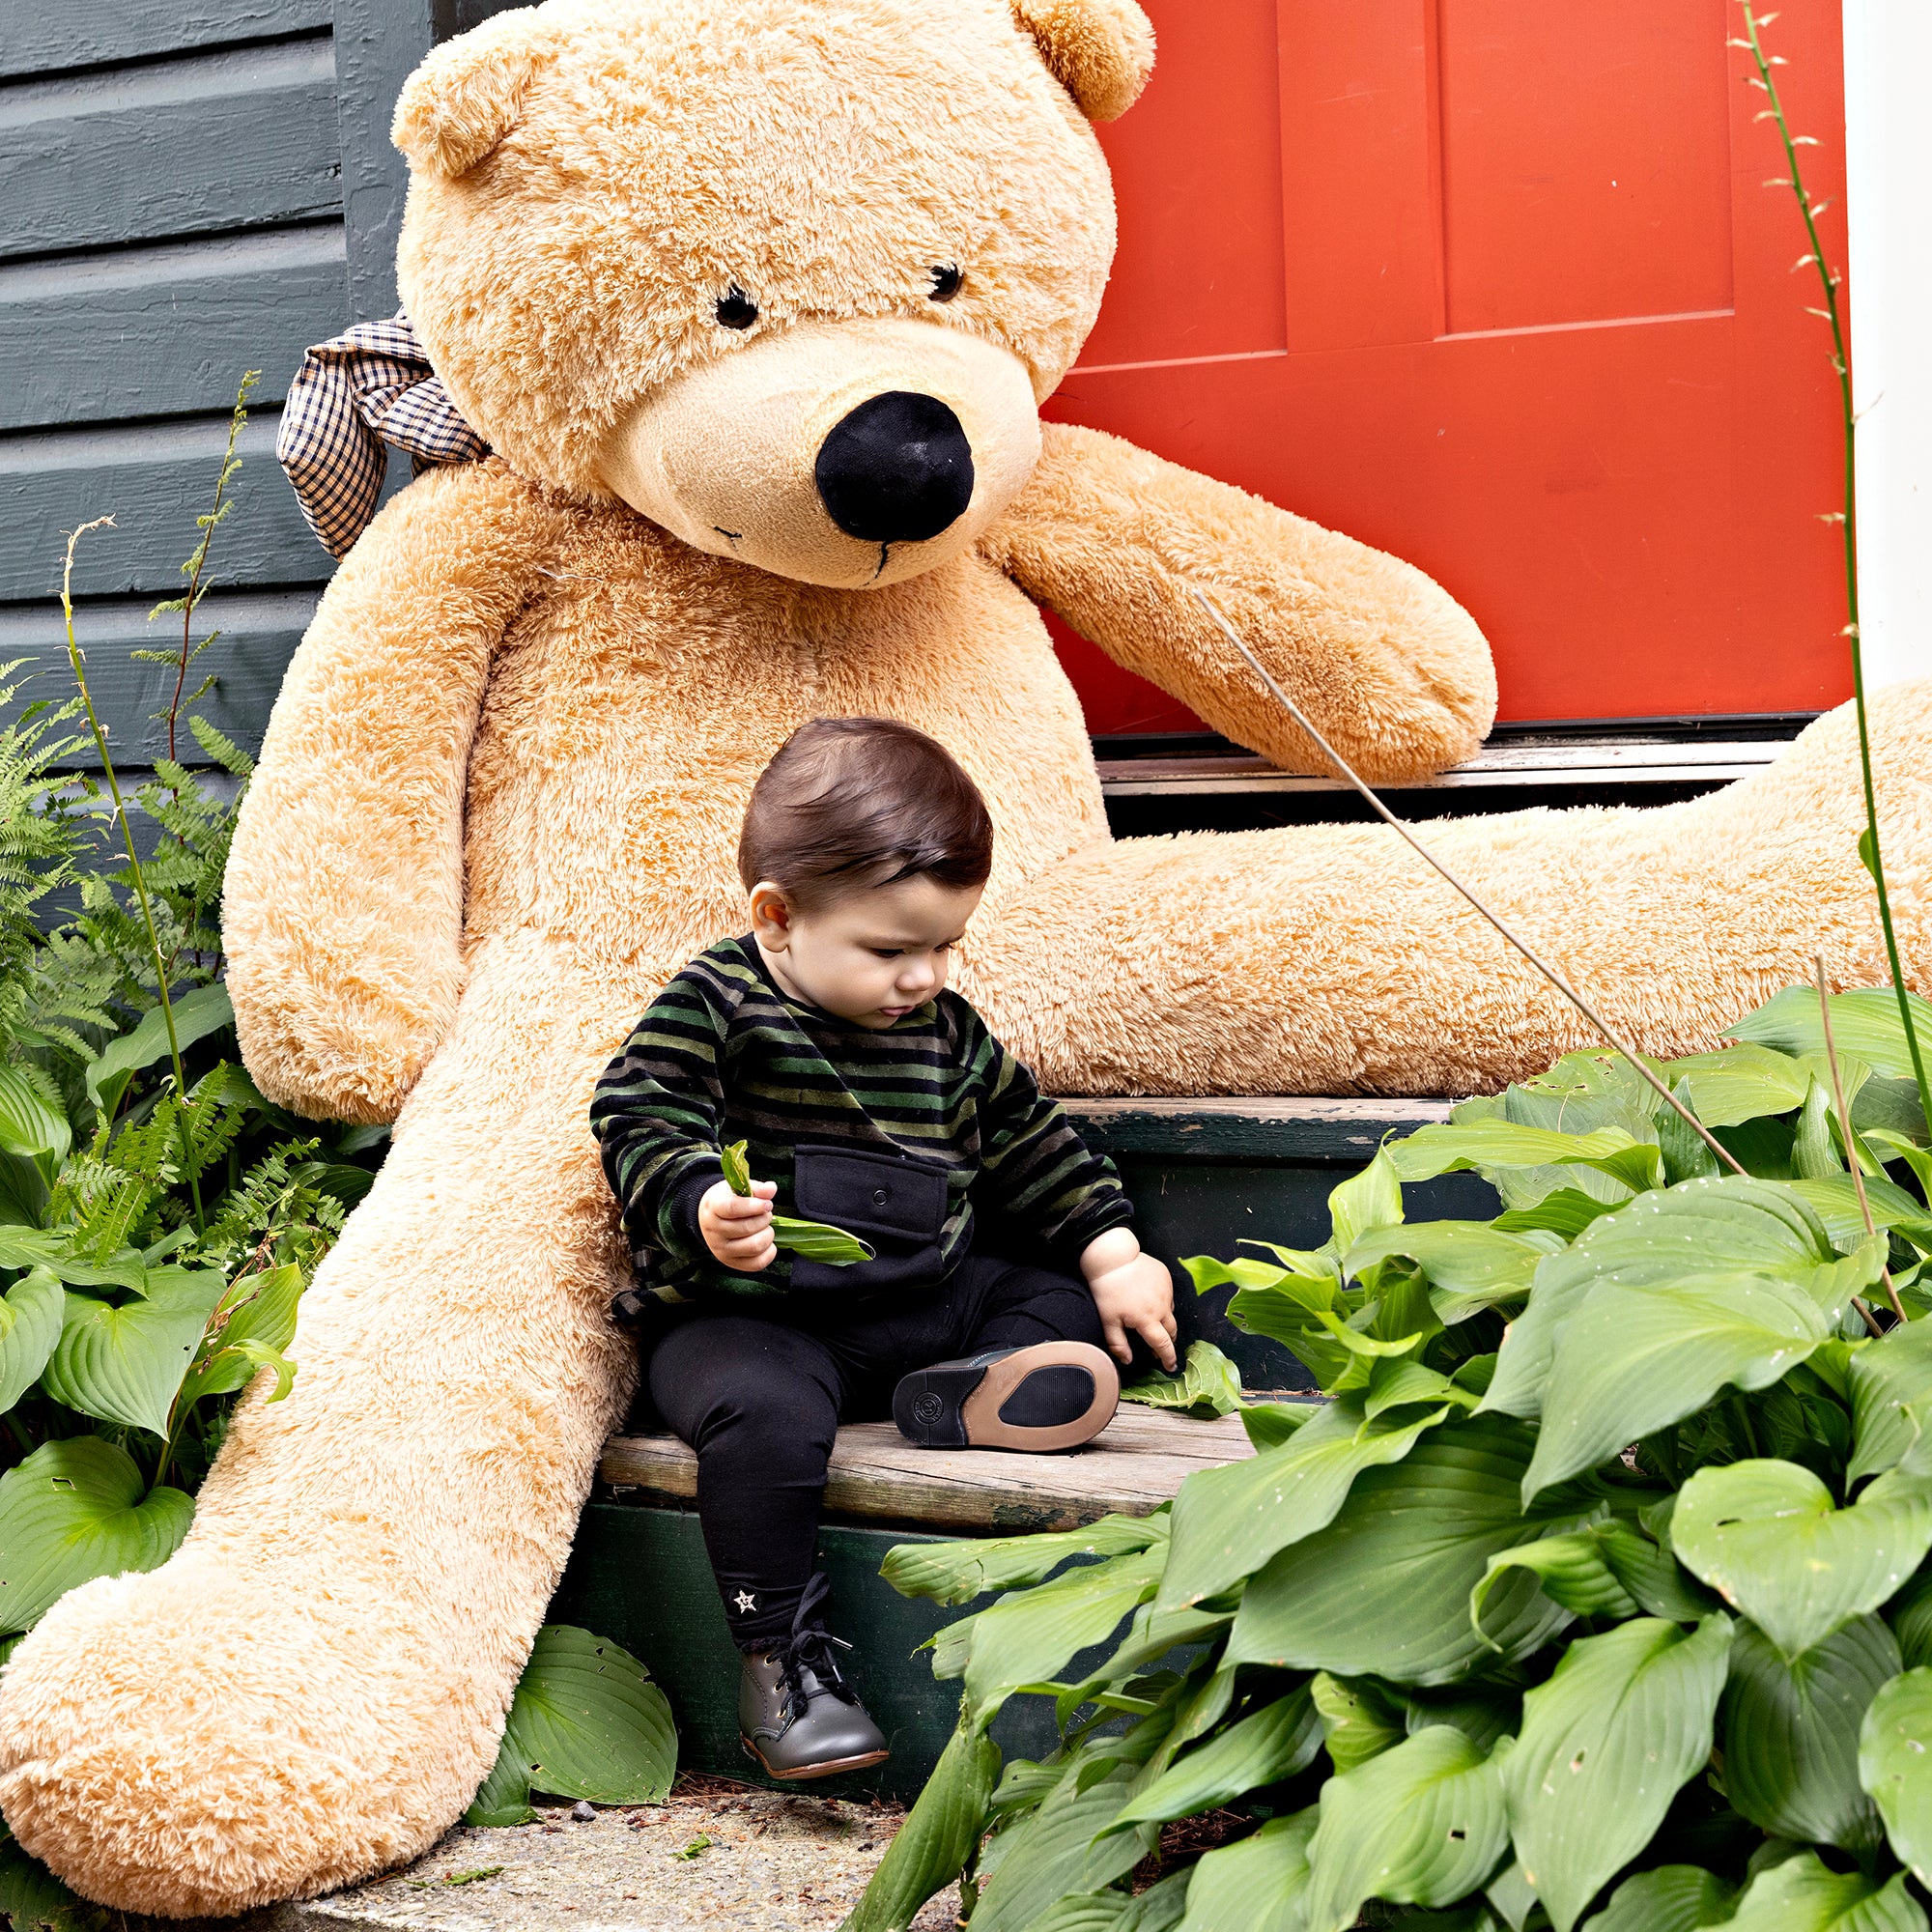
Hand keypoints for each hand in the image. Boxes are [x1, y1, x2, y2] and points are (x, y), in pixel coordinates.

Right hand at [699, 1178, 776, 1271]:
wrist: (711, 1219)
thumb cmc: (728, 1201)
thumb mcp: (738, 1189)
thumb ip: (757, 1188)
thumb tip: (771, 1188)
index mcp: (713, 1208)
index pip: (733, 1208)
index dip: (754, 1206)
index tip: (767, 1204)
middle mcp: (715, 1232)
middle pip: (747, 1228)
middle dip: (764, 1219)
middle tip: (766, 1213)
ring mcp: (722, 1250)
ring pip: (754, 1246)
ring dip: (767, 1235)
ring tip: (765, 1227)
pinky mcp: (732, 1263)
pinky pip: (757, 1263)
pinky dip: (769, 1252)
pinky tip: (766, 1241)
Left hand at [1080, 1229, 1177, 1370]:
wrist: (1113, 1257)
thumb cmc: (1107, 1289)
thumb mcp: (1108, 1320)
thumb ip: (1118, 1344)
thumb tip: (1128, 1360)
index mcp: (1147, 1319)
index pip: (1163, 1344)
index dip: (1168, 1358)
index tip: (1171, 1367)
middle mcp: (1162, 1306)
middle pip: (1172, 1330)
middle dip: (1169, 1341)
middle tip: (1161, 1347)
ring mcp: (1166, 1290)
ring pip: (1171, 1312)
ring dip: (1165, 1321)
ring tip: (1153, 1323)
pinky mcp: (1165, 1277)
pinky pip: (1168, 1295)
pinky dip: (1163, 1302)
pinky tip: (1150, 1300)